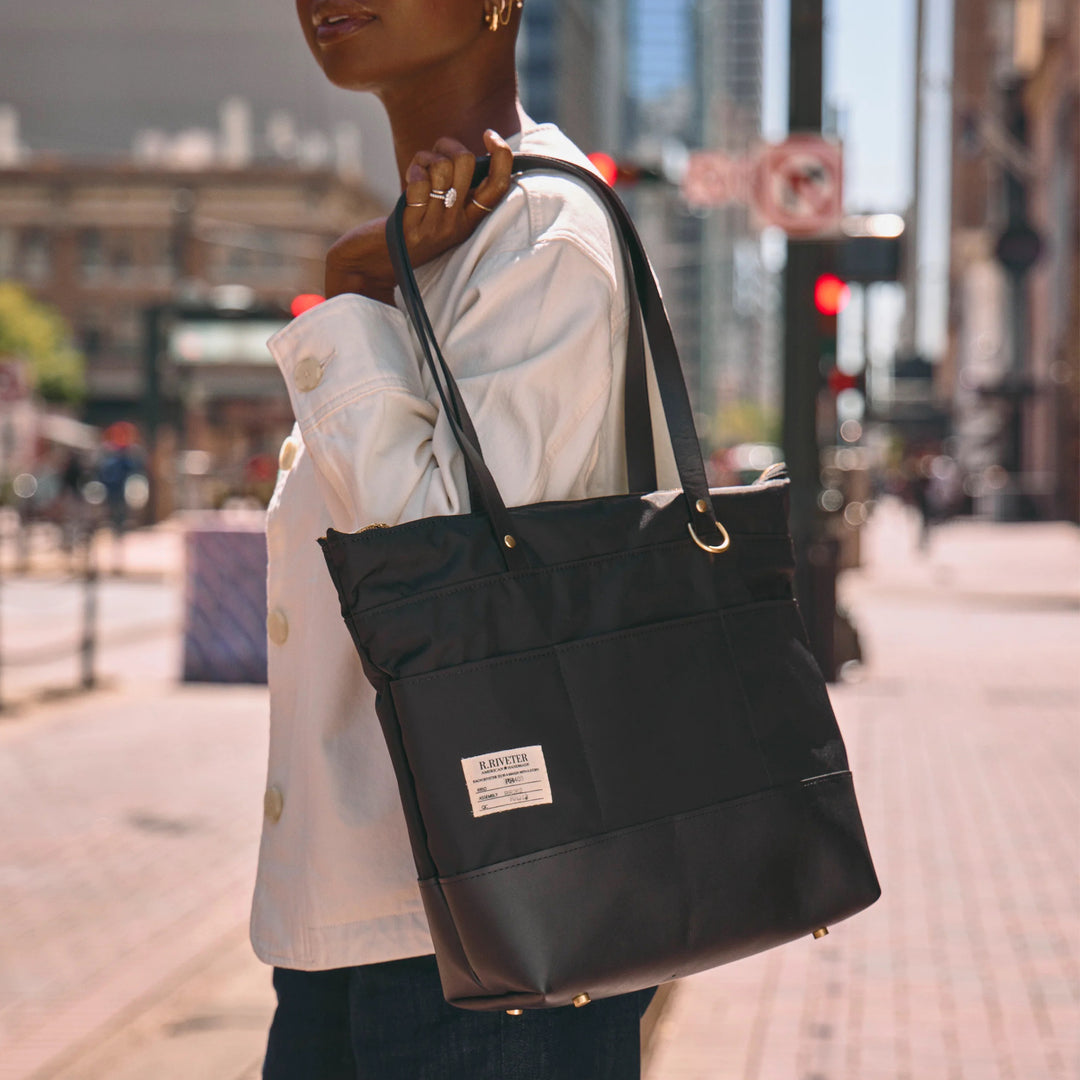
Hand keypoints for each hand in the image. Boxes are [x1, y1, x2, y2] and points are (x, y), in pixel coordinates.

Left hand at [324, 130, 513, 304]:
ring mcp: (436, 228)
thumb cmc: (407, 229)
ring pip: (442, 168)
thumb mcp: (440, 213)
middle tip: (434, 154)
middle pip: (466, 163)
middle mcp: (457, 225)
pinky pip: (420, 184)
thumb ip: (454, 188)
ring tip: (417, 171)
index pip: (499, 186)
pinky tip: (409, 178)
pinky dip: (413, 171)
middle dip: (448, 145)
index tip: (489, 135)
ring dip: (425, 158)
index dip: (502, 155)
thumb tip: (460, 153)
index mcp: (470, 220)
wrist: (374, 265)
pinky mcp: (412, 228)